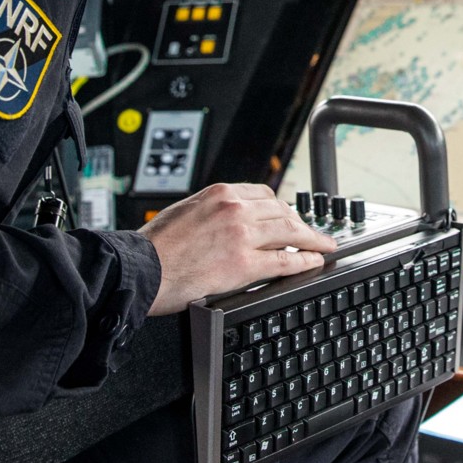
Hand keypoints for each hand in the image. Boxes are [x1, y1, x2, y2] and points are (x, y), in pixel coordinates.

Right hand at [141, 182, 336, 314]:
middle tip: (316, 233)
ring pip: (289, 232)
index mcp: (219, 192)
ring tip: (323, 246)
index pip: (264, 194)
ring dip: (311, 240)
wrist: (139, 269)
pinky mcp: (243, 263)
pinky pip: (284, 260)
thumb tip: (231, 220)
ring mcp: (241, 235)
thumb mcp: (185, 211)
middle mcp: (233, 209)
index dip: (283, 207)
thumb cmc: (154, 246)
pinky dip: (303, 261)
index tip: (291, 215)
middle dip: (302, 223)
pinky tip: (313, 262)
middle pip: (282, 211)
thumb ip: (213, 211)